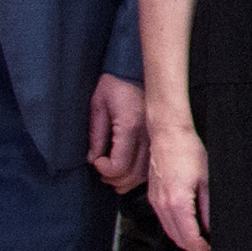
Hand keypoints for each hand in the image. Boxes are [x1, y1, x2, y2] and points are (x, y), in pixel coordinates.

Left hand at [90, 74, 149, 190]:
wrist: (134, 71)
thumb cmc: (115, 85)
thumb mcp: (98, 107)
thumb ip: (96, 136)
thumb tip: (93, 159)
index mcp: (130, 127)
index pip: (120, 165)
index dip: (105, 170)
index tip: (97, 163)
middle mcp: (146, 135)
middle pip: (133, 175)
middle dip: (114, 179)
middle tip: (102, 170)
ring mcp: (155, 137)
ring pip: (143, 174)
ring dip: (126, 180)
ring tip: (113, 172)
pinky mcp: (158, 137)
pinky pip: (151, 165)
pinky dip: (138, 174)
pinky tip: (128, 169)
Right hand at [144, 122, 212, 250]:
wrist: (168, 135)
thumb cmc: (187, 151)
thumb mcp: (207, 180)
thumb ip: (208, 208)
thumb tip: (212, 228)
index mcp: (177, 203)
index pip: (190, 239)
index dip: (203, 250)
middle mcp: (163, 205)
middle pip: (178, 239)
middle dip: (194, 248)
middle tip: (209, 250)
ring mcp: (156, 201)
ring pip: (169, 232)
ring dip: (185, 240)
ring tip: (202, 240)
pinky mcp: (154, 196)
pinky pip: (164, 220)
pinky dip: (176, 228)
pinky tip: (187, 225)